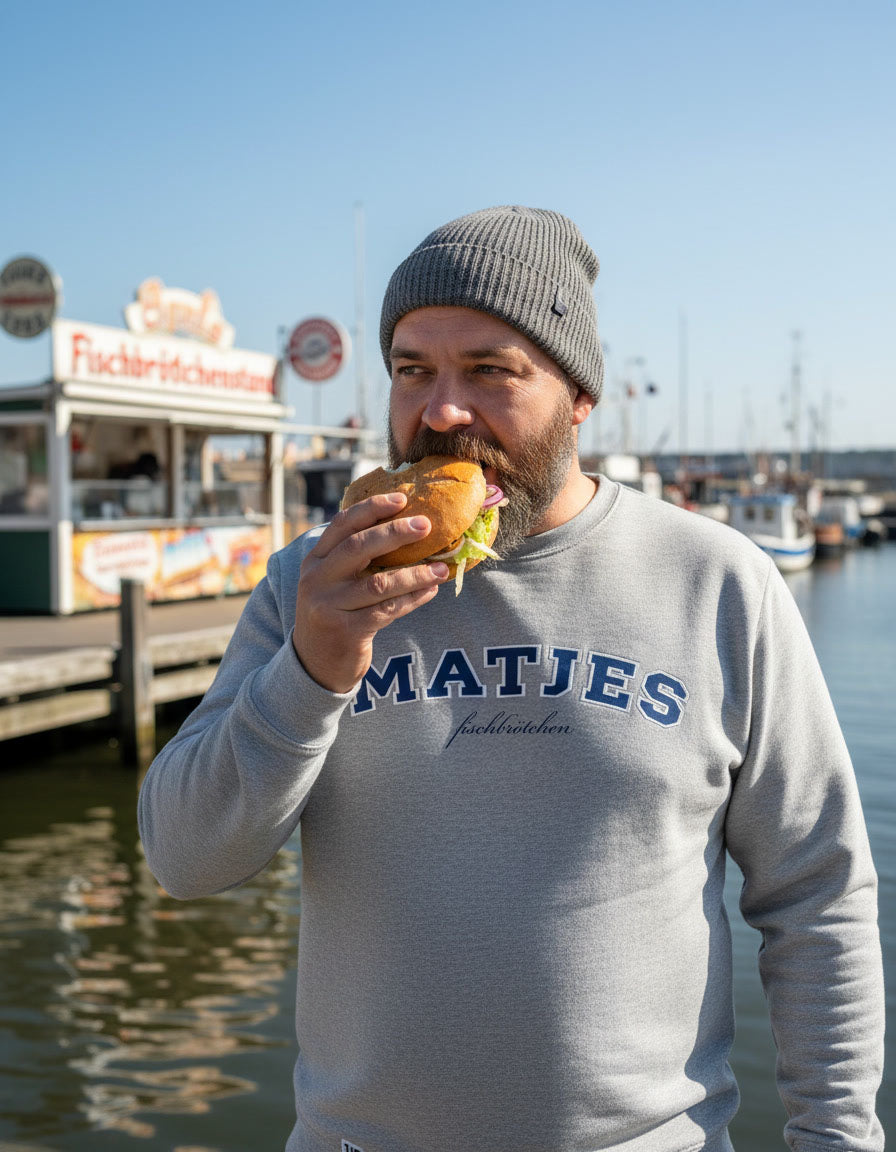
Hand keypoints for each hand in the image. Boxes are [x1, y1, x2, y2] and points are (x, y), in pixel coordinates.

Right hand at [293, 492, 449, 692]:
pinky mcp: (346, 632)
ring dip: (414, 573)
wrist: (315, 663)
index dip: (371, 508)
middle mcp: (317, 580)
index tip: (402, 498)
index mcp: (315, 559)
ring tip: (441, 567)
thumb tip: (405, 526)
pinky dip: (412, 599)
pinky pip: (387, 610)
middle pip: (358, 547)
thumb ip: (356, 556)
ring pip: (379, 583)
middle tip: (426, 525)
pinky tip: (431, 591)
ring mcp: (329, 607)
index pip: (342, 524)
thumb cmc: (335, 612)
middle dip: (395, 533)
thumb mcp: (334, 580)